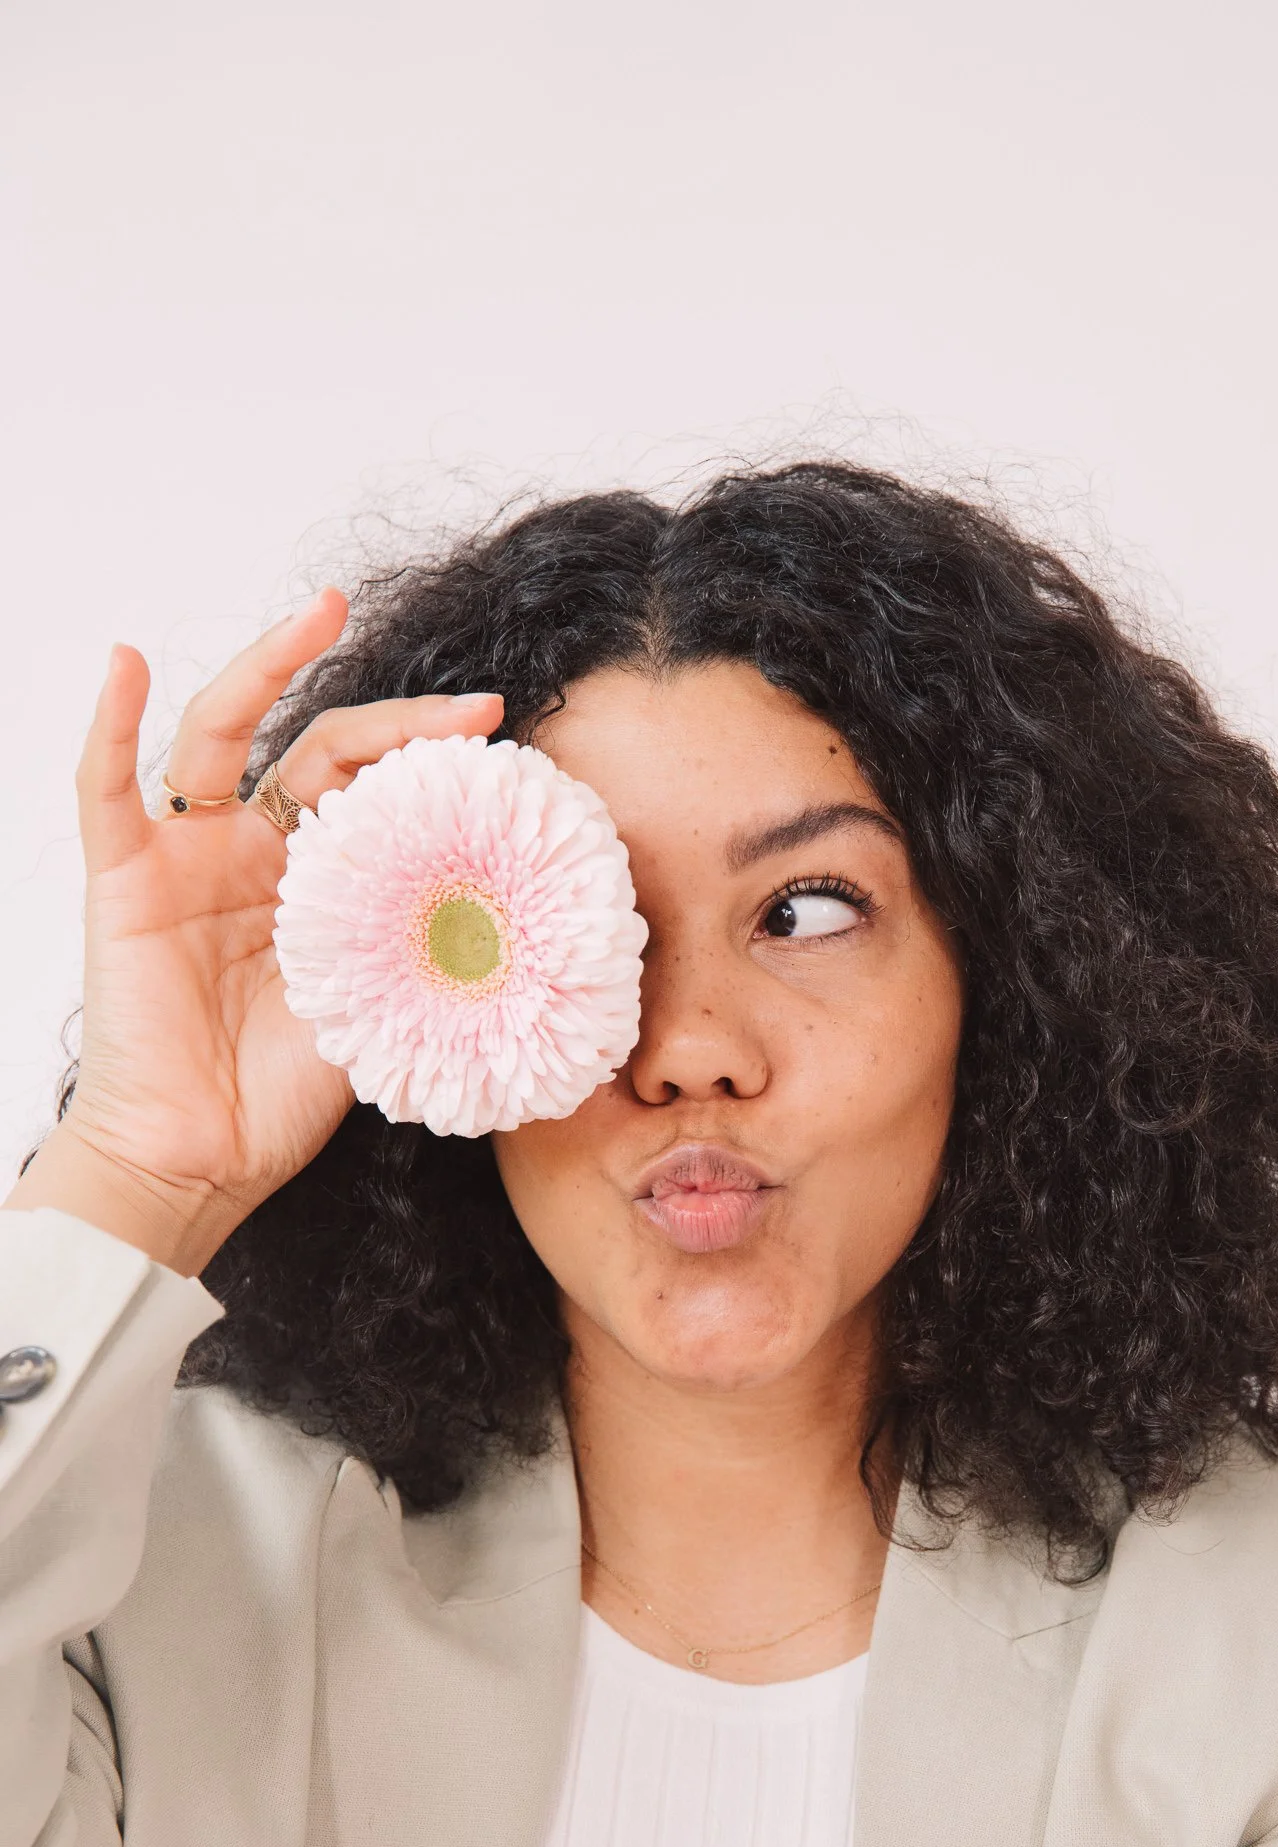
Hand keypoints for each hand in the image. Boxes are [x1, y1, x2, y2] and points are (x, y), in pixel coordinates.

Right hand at [6, 590, 503, 1273]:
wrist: (198, 1159)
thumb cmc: (280, 1098)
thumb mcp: (382, 1015)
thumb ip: (428, 959)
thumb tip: (528, 932)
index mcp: (319, 884)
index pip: (378, 794)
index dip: (435, 764)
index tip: (504, 744)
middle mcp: (252, 854)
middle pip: (321, 751)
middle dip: (398, 719)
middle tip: (472, 704)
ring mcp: (187, 857)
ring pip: (219, 734)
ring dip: (266, 666)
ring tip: (320, 614)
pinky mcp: (125, 879)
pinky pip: (106, 790)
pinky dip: (110, 724)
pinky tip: (128, 665)